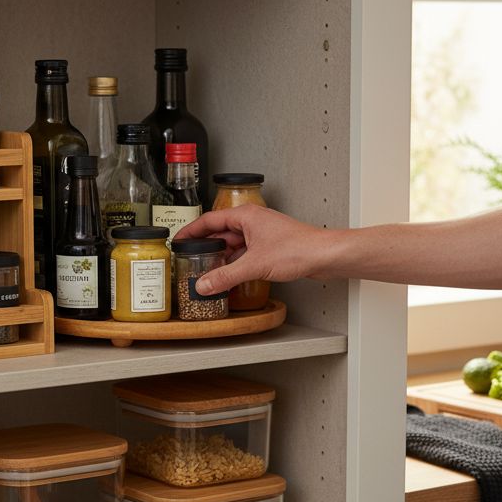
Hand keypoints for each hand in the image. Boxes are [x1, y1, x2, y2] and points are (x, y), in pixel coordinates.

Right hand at [173, 204, 339, 295]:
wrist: (323, 255)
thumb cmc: (298, 248)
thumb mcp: (254, 265)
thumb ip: (226, 276)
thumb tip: (204, 284)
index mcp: (246, 216)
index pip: (209, 219)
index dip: (192, 230)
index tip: (178, 239)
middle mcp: (253, 222)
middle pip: (220, 232)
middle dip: (205, 246)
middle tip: (189, 258)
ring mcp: (262, 234)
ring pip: (233, 243)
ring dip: (221, 256)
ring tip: (206, 269)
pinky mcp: (270, 246)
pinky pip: (245, 252)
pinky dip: (235, 262)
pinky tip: (229, 274)